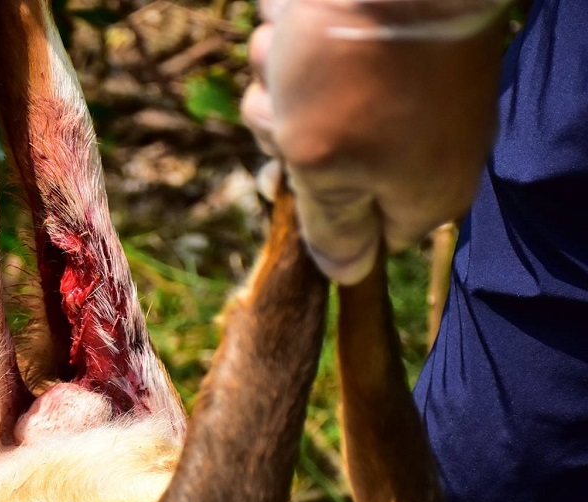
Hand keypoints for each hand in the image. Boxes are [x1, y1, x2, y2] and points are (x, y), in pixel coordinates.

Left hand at [242, 0, 507, 283]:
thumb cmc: (352, 73)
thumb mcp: (326, 167)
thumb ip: (332, 226)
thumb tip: (348, 273)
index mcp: (424, 192)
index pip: (366, 240)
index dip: (322, 216)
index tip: (302, 179)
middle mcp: (415, 147)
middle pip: (320, 176)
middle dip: (287, 139)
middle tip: (297, 108)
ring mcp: (389, 93)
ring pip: (297, 116)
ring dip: (278, 89)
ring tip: (300, 56)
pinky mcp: (364, 48)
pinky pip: (297, 65)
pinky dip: (285, 47)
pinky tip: (298, 27)